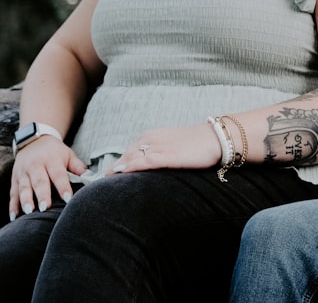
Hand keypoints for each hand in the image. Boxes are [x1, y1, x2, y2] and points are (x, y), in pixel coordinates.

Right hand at [9, 137, 86, 220]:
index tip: (68, 199)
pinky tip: (14, 217)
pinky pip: (13, 193)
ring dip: (26, 200)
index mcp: (51, 160)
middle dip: (42, 195)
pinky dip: (12, 206)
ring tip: (29, 212)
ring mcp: (23, 172)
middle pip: (39, 181)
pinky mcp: (14, 179)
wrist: (34, 139)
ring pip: (23, 187)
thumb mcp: (68, 154)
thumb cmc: (55, 151)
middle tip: (45, 208)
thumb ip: (78, 167)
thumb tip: (91, 179)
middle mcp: (35, 165)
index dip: (63, 187)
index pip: (58, 174)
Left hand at [106, 124, 221, 174]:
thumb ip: (161, 154)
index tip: (108, 176)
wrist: (216, 139)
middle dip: (114, 168)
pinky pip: (143, 161)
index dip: (119, 163)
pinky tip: (119, 173)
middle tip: (100, 183)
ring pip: (131, 157)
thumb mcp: (175, 147)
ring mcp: (159, 146)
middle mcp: (152, 139)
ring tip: (103, 182)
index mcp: (153, 135)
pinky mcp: (166, 156)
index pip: (130, 151)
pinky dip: (130, 167)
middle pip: (127, 154)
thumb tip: (151, 168)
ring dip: (117, 169)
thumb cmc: (199, 145)